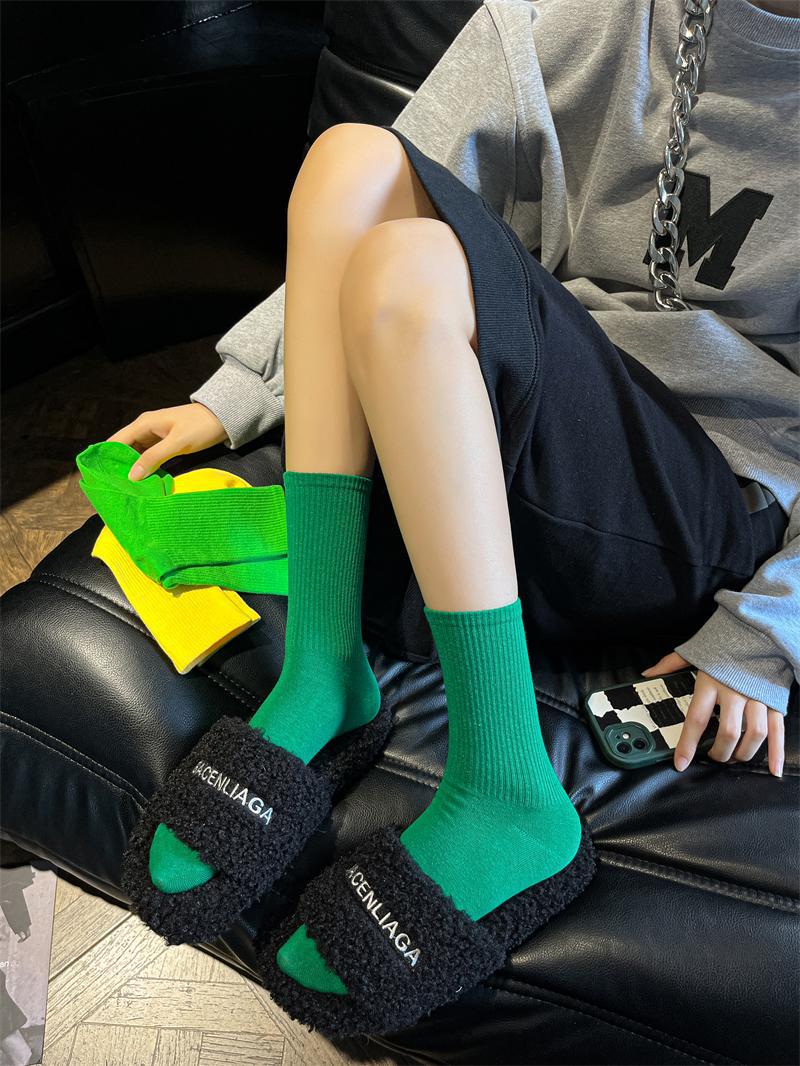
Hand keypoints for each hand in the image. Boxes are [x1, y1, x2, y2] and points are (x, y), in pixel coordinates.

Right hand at [106, 402, 227, 480]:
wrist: (224, 418)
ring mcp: (155, 436)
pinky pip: (148, 457)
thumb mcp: (177, 443)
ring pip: (136, 454)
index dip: (106, 458)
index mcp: (144, 424)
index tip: (100, 477)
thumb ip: (154, 458)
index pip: (116, 442)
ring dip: (132, 469)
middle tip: (113, 488)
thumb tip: (131, 476)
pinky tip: (143, 481)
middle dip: (118, 466)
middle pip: (124, 449)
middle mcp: (145, 429)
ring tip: (126, 488)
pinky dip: (145, 468)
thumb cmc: (201, 427)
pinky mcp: (164, 443)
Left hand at [641, 651, 783, 777]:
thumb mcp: (694, 651)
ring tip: (735, 758)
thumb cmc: (724, 643)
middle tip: (713, 758)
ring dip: (744, 753)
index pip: (696, 719)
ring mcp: (757, 697)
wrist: (757, 629)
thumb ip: (671, 664)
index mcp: (711, 682)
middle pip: (728, 732)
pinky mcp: (775, 700)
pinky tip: (774, 769)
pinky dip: (777, 752)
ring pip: (754, 734)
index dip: (687, 744)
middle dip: (720, 752)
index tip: (681, 762)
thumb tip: (647, 674)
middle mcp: (735, 692)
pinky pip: (778, 730)